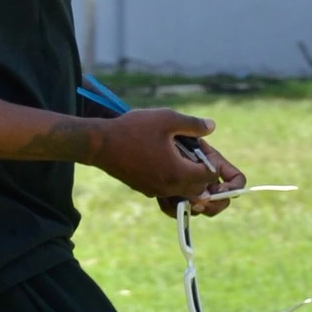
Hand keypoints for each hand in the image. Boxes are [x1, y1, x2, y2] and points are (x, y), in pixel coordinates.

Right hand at [92, 108, 241, 209]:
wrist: (100, 144)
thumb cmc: (133, 129)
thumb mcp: (166, 119)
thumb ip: (193, 124)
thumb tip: (211, 126)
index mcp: (178, 172)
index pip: (209, 176)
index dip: (211, 163)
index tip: (203, 148)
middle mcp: (168, 187)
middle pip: (198, 189)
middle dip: (202, 174)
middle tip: (197, 154)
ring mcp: (155, 190)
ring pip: (182, 192)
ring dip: (188, 178)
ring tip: (183, 158)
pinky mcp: (144, 189)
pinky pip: (166, 190)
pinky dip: (172, 180)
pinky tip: (164, 160)